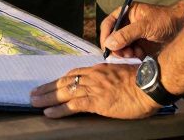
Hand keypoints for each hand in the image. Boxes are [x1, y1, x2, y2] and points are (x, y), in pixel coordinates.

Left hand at [30, 63, 162, 118]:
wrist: (148, 85)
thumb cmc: (141, 81)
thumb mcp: (122, 73)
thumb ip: (111, 76)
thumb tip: (108, 81)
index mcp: (98, 70)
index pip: (74, 74)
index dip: (61, 80)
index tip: (52, 84)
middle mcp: (92, 77)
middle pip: (64, 82)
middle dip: (48, 88)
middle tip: (34, 93)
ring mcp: (93, 88)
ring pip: (64, 93)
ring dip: (47, 98)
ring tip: (34, 102)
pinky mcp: (96, 101)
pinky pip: (73, 106)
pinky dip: (59, 110)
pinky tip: (48, 113)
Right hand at [99, 1, 183, 58]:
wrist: (182, 28)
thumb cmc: (164, 20)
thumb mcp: (145, 26)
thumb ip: (126, 34)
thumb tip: (109, 44)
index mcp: (126, 14)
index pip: (109, 24)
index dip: (105, 36)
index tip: (107, 48)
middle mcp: (127, 24)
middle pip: (113, 38)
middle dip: (117, 47)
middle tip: (125, 54)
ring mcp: (133, 36)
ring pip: (121, 48)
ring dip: (125, 53)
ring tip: (134, 54)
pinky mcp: (140, 45)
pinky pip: (130, 53)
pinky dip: (133, 56)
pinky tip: (141, 55)